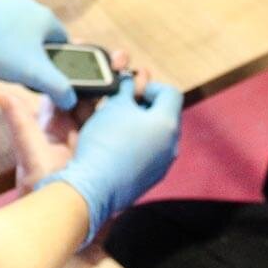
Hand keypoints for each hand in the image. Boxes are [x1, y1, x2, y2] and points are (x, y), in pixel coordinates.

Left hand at [0, 0, 77, 109]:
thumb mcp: (33, 73)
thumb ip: (58, 87)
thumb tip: (71, 98)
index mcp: (45, 17)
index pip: (63, 42)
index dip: (57, 62)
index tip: (44, 77)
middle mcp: (29, 2)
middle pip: (39, 35)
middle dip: (32, 54)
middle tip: (19, 73)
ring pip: (17, 28)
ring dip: (12, 45)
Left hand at [0, 51, 145, 190]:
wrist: (60, 214)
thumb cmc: (39, 182)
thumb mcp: (28, 147)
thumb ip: (18, 118)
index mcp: (50, 120)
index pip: (60, 85)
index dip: (72, 67)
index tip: (86, 47)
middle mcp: (68, 125)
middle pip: (86, 91)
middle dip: (102, 73)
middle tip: (120, 57)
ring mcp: (87, 136)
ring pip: (103, 104)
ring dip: (118, 87)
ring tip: (134, 71)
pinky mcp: (101, 147)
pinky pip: (115, 123)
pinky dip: (126, 108)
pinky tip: (140, 95)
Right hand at [35, 77, 182, 245]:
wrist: (95, 186)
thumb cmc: (106, 141)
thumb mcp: (115, 105)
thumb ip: (127, 89)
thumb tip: (131, 81)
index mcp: (168, 124)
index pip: (170, 93)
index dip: (150, 86)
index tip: (130, 90)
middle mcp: (172, 145)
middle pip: (164, 114)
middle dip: (143, 105)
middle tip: (121, 104)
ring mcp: (162, 164)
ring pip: (155, 135)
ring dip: (139, 125)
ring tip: (115, 124)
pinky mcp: (150, 178)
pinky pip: (148, 153)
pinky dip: (136, 144)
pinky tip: (115, 146)